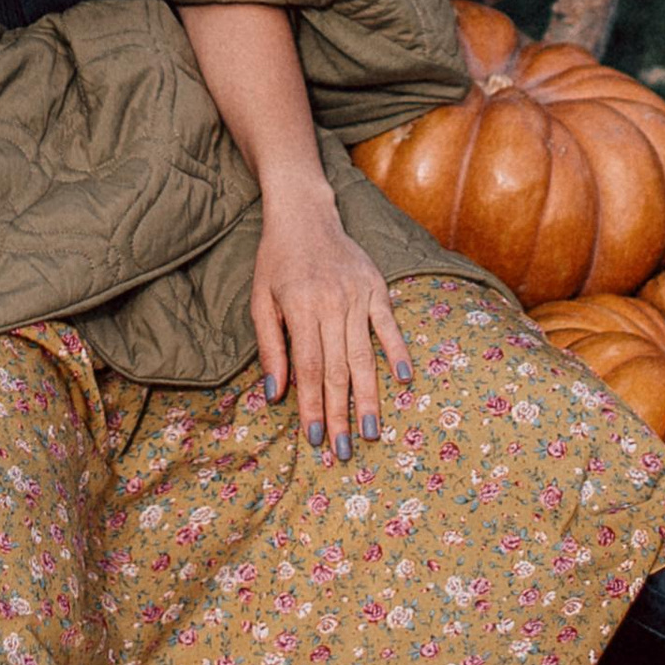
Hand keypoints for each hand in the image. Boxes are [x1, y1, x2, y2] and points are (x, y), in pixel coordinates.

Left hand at [249, 178, 412, 465]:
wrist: (304, 213)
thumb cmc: (275, 261)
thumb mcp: (260, 300)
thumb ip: (270, 348)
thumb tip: (275, 395)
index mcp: (299, 307)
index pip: (307, 367)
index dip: (312, 405)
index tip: (315, 438)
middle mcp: (331, 303)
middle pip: (337, 369)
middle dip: (340, 413)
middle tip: (344, 450)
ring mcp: (357, 295)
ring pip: (364, 356)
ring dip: (368, 397)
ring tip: (371, 431)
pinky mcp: (376, 287)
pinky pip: (389, 325)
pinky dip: (398, 352)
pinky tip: (404, 380)